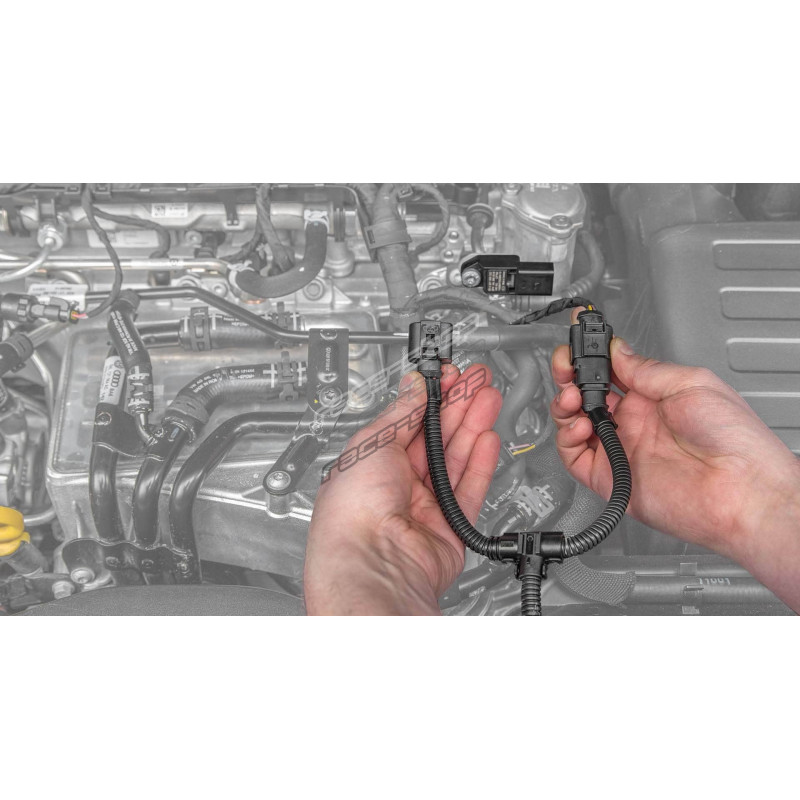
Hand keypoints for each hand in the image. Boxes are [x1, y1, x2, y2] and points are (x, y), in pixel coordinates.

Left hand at [305, 364, 501, 614]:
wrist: (372, 564)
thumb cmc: (352, 514)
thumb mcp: (371, 444)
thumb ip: (400, 414)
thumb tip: (413, 387)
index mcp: (371, 463)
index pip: (407, 421)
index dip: (430, 397)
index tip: (447, 377)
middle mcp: (397, 484)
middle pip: (435, 437)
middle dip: (457, 405)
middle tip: (476, 381)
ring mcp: (424, 506)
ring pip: (456, 459)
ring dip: (473, 426)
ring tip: (488, 398)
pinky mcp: (450, 526)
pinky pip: (470, 489)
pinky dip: (481, 463)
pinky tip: (488, 438)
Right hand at [551, 309, 799, 610]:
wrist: (742, 491)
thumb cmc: (735, 440)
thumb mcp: (692, 384)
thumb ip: (647, 370)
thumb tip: (617, 353)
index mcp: (655, 398)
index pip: (611, 372)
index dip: (592, 357)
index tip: (579, 343)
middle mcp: (635, 423)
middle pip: (587, 396)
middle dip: (570, 377)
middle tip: (566, 366)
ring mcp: (622, 450)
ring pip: (575, 424)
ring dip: (565, 405)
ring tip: (571, 396)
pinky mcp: (612, 478)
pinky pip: (575, 458)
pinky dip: (567, 440)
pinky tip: (579, 424)